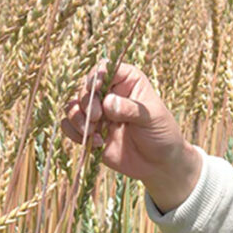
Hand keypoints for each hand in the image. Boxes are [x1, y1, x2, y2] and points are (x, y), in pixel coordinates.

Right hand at [60, 62, 201, 211]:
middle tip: (97, 117)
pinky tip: (95, 143)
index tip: (94, 88)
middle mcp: (110, 94)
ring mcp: (98, 113)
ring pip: (73, 106)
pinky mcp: (90, 131)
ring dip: (77, 118)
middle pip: (84, 87)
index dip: (96, 75)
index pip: (106, 68)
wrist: (160, 164)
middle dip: (86, 102)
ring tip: (92, 133)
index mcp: (128, 81)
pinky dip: (74, 133)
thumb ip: (130, 109)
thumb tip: (107, 102)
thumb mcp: (152, 118)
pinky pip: (69, 126)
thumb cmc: (163, 134)